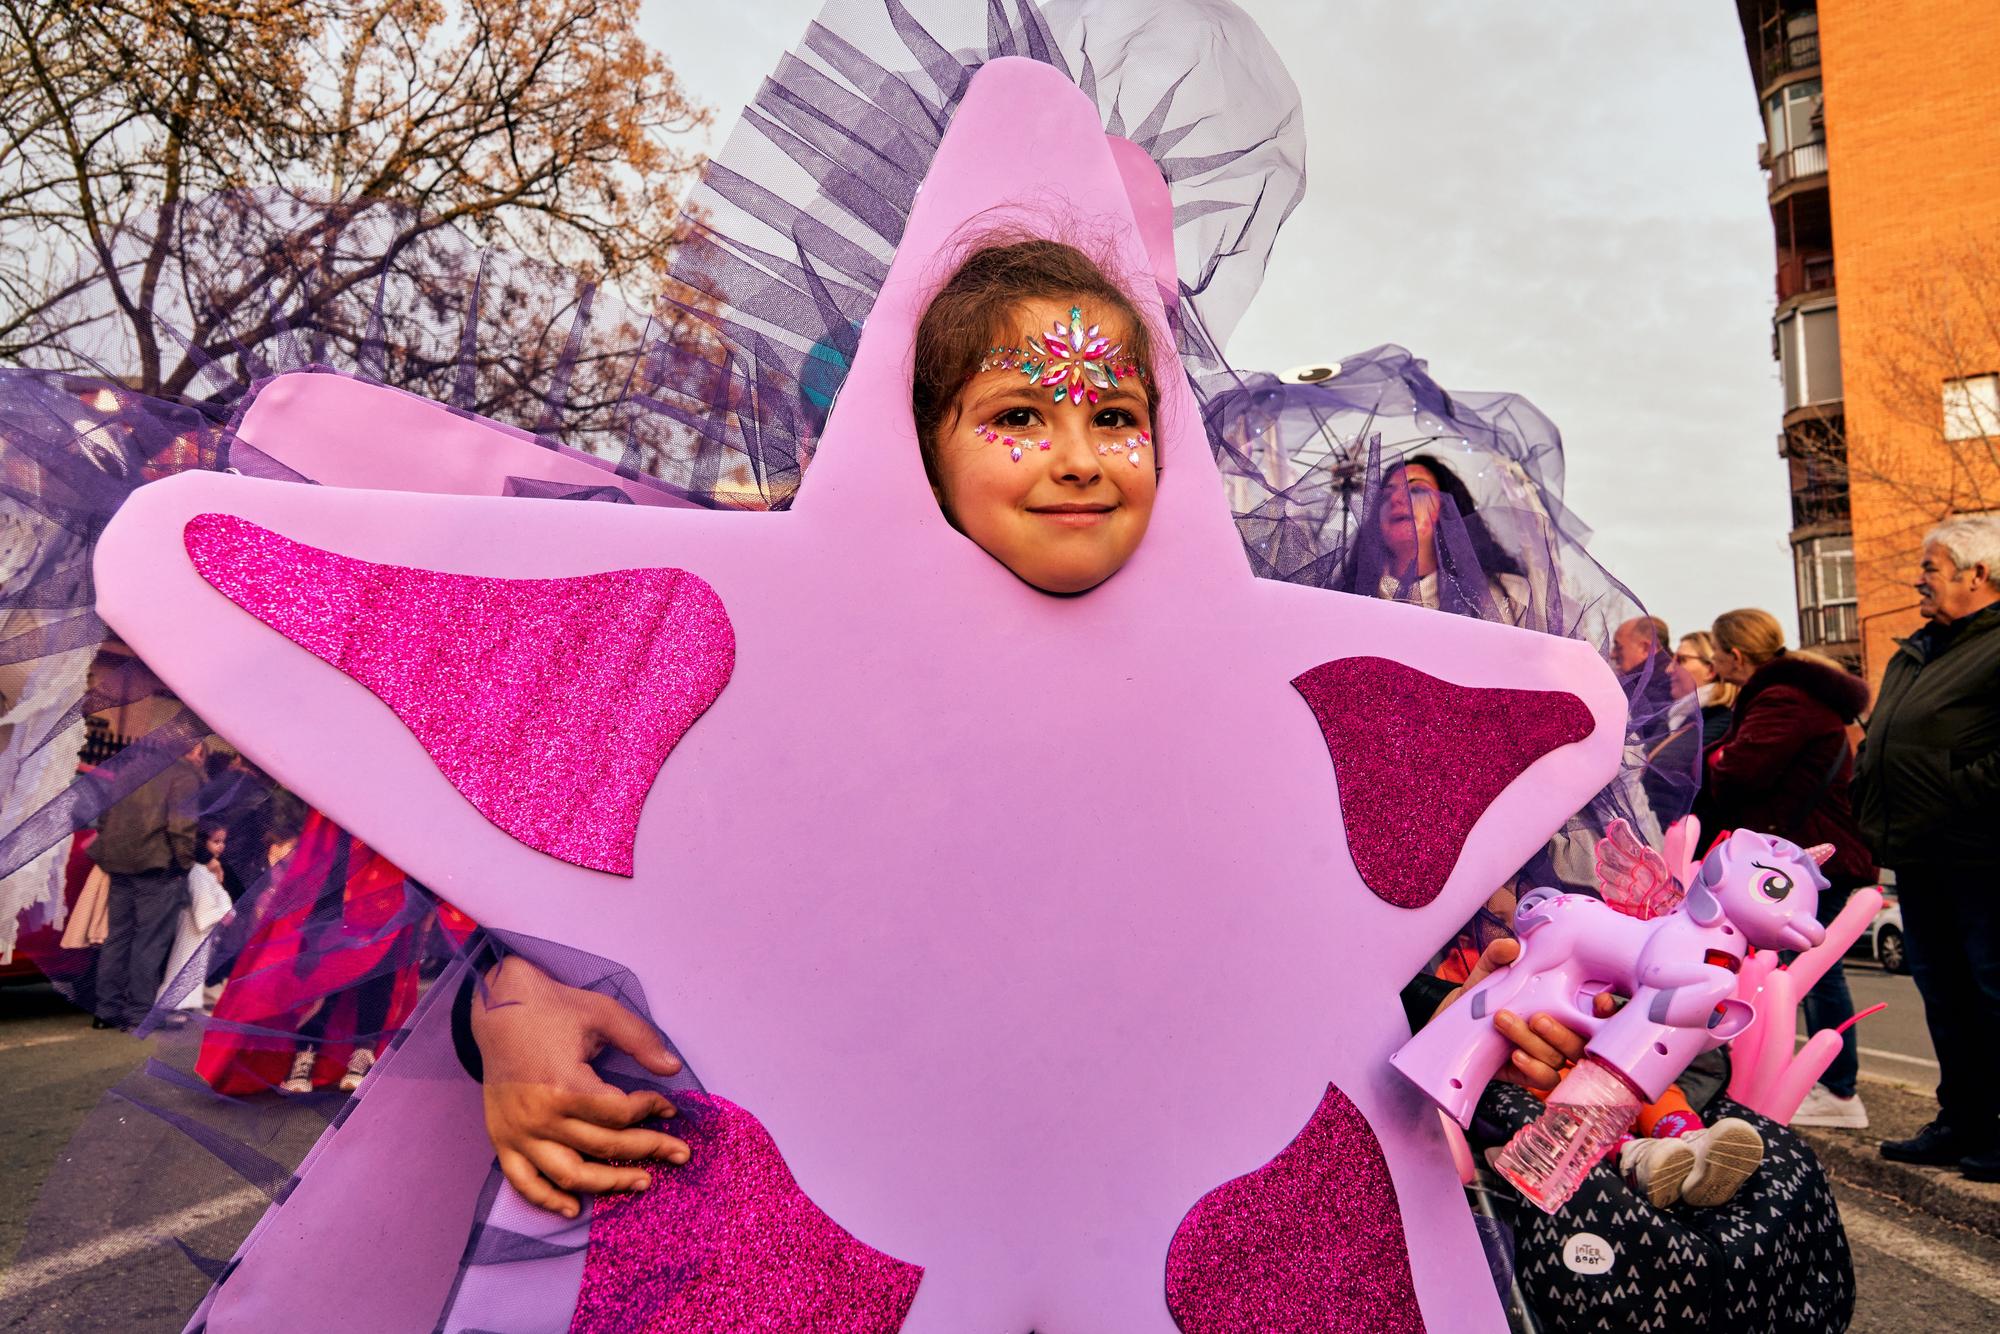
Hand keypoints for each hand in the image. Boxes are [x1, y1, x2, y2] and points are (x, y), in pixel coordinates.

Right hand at [470, 955, 689, 1216]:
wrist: (498, 1009)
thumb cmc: (553, 1009)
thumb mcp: (602, 1013)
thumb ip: (640, 1040)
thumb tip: (674, 1068)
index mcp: (564, 1084)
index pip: (620, 1113)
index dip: (651, 1110)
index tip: (670, 1107)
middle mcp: (540, 1116)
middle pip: (603, 1146)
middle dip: (647, 1149)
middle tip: (680, 1154)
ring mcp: (519, 1133)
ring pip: (569, 1174)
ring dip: (608, 1184)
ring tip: (642, 1182)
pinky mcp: (502, 1140)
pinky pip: (523, 1182)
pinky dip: (547, 1200)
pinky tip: (574, 1208)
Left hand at [1432, 939, 1619, 1092]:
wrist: (1458, 1017)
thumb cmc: (1487, 990)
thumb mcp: (1491, 969)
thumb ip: (1500, 955)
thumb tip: (1511, 947)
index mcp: (1567, 1003)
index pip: (1602, 1011)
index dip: (1609, 1009)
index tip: (1601, 1000)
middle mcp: (1566, 1030)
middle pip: (1584, 1041)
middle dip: (1563, 1031)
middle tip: (1537, 1017)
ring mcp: (1552, 1054)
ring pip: (1560, 1057)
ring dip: (1534, 1042)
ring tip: (1504, 1021)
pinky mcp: (1534, 1074)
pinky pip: (1546, 1079)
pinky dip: (1533, 1068)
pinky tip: (1515, 1054)